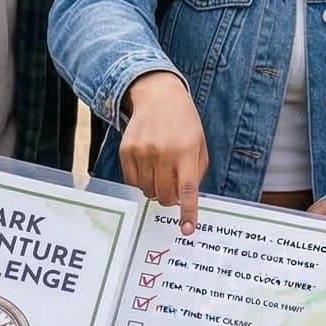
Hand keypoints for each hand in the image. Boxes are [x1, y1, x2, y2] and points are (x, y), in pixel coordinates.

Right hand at [119, 72, 208, 233]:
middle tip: (173, 187)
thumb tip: (185, 201)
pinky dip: (141, 182)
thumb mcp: (199, 144)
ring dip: (155, 189)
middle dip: (171, 198)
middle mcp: (163, 152)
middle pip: (165, 196)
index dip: (188, 212)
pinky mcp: (126, 150)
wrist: (158, 96)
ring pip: (147, 191)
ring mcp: (142, 152)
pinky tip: (147, 167)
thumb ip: (196, 173)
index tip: (188, 229)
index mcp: (186, 151)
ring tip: (160, 172)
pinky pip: (132, 182)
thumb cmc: (184, 123)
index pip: (188, 189)